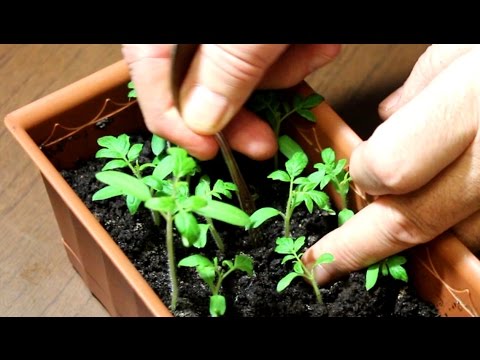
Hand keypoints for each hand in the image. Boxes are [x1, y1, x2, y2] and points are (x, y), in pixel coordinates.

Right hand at [122, 44, 340, 159]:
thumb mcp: (248, 31)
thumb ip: (225, 67)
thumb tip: (200, 122)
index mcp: (167, 25)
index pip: (148, 73)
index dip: (173, 122)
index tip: (206, 153)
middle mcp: (192, 31)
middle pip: (197, 80)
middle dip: (242, 110)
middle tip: (264, 143)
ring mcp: (223, 36)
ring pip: (240, 69)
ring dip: (281, 72)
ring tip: (315, 50)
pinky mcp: (251, 38)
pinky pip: (263, 53)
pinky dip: (292, 54)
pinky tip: (318, 44)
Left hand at [303, 44, 479, 284]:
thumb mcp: (466, 46)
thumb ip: (421, 85)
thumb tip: (388, 114)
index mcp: (474, 104)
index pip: (388, 170)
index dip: (365, 172)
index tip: (361, 167)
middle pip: (413, 220)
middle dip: (359, 246)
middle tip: (326, 261)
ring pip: (457, 237)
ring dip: (426, 230)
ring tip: (417, 206)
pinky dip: (468, 229)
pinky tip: (459, 207)